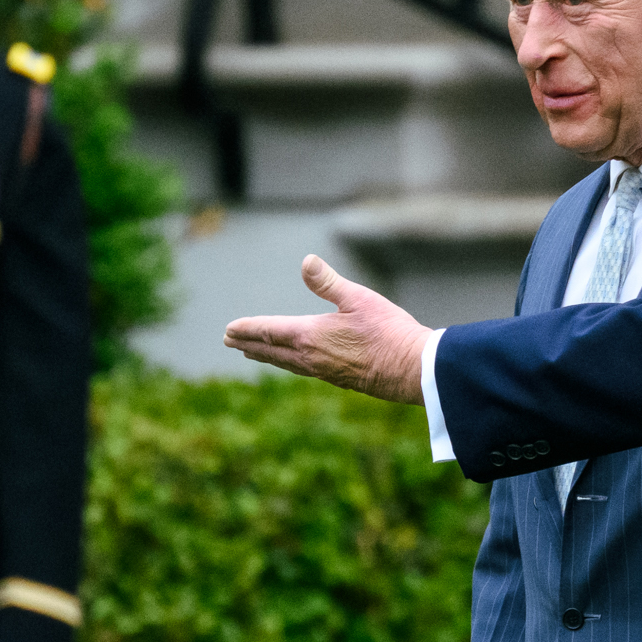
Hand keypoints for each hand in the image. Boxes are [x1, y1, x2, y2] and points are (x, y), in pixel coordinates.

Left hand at [224, 257, 434, 401]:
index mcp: (310, 336)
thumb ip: (328, 282)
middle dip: (249, 344)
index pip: (269, 330)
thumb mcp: (358, 298)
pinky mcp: (338, 379)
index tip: (229, 329)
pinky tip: (293, 363)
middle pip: (271, 350)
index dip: (247, 328)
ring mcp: (323, 371)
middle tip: (230, 341)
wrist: (412, 370)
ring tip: (253, 353)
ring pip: (285, 363)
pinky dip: (287, 364)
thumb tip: (306, 261)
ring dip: (266, 356)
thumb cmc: (388, 331)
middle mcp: (310, 357)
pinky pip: (301, 370)